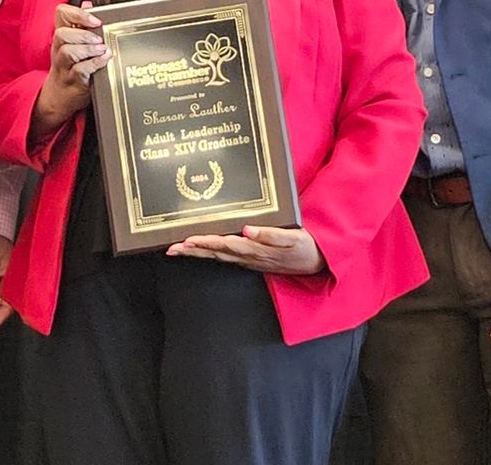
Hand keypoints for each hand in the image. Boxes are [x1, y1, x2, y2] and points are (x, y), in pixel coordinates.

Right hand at [31, 2, 106, 133]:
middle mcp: (58, 49)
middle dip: (82, 34)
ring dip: (87, 49)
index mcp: (61, 36)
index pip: (61, 13)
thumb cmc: (70, 67)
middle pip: (61, 34)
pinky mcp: (72, 81)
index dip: (77, 13)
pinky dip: (95, 64)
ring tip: (102, 50)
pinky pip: (80, 70)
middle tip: (98, 38)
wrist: (58, 98)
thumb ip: (80, 24)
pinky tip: (105, 60)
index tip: (95, 19)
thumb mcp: (72, 44)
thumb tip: (88, 3)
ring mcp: (63, 66)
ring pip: (68, 52)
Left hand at [165, 225, 325, 274]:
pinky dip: (211, 254)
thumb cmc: (306, 246)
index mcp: (257, 249)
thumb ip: (271, 235)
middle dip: (193, 250)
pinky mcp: (253, 260)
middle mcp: (249, 256)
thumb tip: (247, 229)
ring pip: (218, 256)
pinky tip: (201, 251)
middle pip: (216, 253)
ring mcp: (250, 260)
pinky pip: (226, 258)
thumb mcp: (294, 238)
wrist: (319, 262)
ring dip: (198, 253)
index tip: (188, 239)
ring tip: (178, 249)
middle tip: (171, 248)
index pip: (225, 244)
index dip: (206, 242)